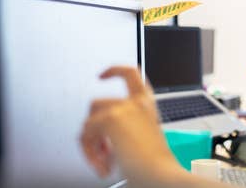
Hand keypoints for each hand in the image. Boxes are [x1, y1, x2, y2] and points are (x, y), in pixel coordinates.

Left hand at [80, 66, 181, 182]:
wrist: (161, 175)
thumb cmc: (157, 166)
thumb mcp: (142, 141)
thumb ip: (124, 131)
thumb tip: (99, 139)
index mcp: (148, 106)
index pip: (131, 74)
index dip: (114, 70)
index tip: (102, 75)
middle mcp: (137, 103)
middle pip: (97, 103)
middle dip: (93, 129)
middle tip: (104, 151)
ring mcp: (123, 108)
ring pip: (88, 121)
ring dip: (91, 143)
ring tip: (104, 162)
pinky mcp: (110, 119)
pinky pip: (85, 134)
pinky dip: (89, 152)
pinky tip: (104, 165)